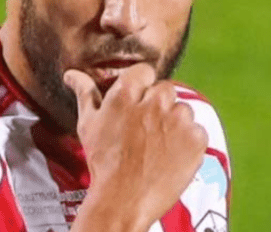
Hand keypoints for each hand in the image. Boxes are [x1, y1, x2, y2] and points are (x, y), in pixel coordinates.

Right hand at [63, 63, 207, 231]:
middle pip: (165, 89)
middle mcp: (154, 103)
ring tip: (158, 146)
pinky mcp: (196, 139)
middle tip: (146, 130)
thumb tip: (72, 74)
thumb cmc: (104, 162)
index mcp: (126, 94)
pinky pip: (198, 130)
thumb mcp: (88, 124)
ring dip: (174, 123)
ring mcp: (178, 120)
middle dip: (158, 105)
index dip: (141, 87)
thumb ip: (85, 93)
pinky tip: (171, 155)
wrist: (124, 200)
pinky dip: (188, 142)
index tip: (138, 103)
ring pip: (183, 109)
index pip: (144, 71)